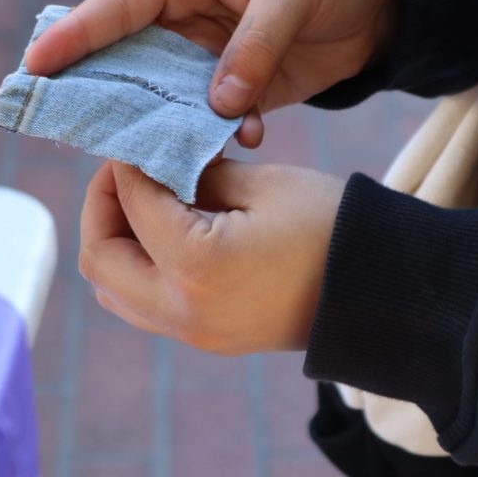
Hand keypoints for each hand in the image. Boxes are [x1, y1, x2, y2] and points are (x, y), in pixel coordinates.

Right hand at [25, 0, 395, 145]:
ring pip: (165, 94)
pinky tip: (241, 139)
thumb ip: (253, 47)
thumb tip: (219, 106)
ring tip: (155, 151)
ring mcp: (205, 55)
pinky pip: (208, 116)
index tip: (37, 66)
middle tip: (69, 125)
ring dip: (166, 122)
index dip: (77, 34)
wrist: (375, 4)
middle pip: (127, 56)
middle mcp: (182, 15)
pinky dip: (218, 133)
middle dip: (104, 90)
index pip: (118, 4)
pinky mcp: (232, 87)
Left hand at [79, 159, 344, 353]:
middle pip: (100, 261)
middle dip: (101, 206)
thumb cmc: (329, 226)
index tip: (138, 138)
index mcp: (197, 265)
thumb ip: (199, 174)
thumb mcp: (263, 184)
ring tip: (143, 201)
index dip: (127, 164)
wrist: (378, 292)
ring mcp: (194, 333)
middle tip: (125, 171)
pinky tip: (167, 231)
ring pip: (115, 290)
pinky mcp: (207, 338)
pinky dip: (140, 265)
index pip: (133, 203)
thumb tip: (161, 167)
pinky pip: (146, 304)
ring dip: (116, 241)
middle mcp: (183, 311)